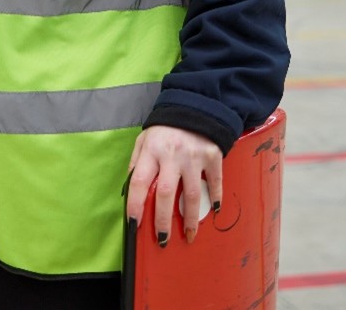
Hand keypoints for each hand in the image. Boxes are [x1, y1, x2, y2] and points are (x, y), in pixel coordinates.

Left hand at [125, 125, 221, 246]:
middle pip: (166, 194)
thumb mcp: (144, 140)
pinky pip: (214, 183)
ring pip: (192, 195)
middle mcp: (172, 155)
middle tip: (162, 240)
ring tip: (188, 235)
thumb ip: (137, 163)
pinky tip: (213, 211)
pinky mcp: (213, 156)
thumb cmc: (164, 129)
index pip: (140, 182)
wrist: (195, 106)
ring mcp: (194, 157)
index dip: (136, 205)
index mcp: (151, 150)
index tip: (134, 224)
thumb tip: (130, 189)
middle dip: (163, 220)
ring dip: (190, 219)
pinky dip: (215, 198)